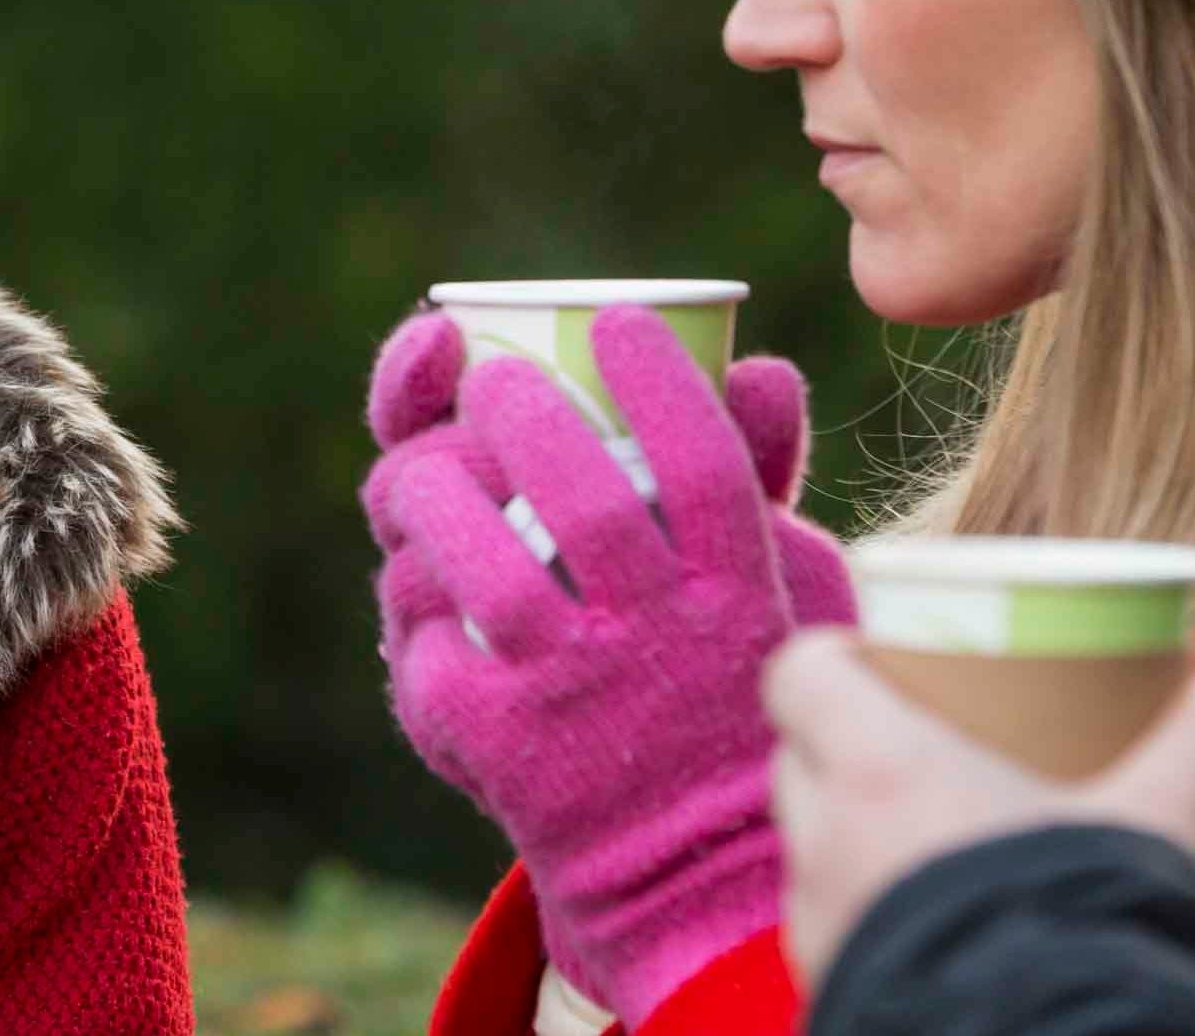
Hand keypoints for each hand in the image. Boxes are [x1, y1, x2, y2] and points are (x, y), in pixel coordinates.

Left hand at [372, 306, 851, 1023]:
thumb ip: (759, 482)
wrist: (693, 871)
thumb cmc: (729, 693)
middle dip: (525, 418)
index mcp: (740, 597)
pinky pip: (437, 659)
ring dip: (441, 500)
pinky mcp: (503, 753)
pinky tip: (412, 581)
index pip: (705, 465)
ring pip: (490, 577)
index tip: (622, 321)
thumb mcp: (782, 599)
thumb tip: (759, 367)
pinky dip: (418, 614)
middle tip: (493, 379)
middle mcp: (660, 643)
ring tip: (422, 469)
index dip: (661, 381)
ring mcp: (576, 698)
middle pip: (585, 504)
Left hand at [765, 628, 1194, 993]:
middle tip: (927, 747)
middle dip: (849, 747)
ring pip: (817, 852)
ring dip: (861, 837)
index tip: (881, 659)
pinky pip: (838, 932)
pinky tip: (942, 925)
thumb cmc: (1087, 926)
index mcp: (876, 771)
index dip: (833, 659)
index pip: (799, 674)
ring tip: (939, 842)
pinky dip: (877, 915)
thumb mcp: (1163, 823)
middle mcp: (825, 844)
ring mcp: (820, 927)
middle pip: (801, 760)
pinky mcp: (834, 991)